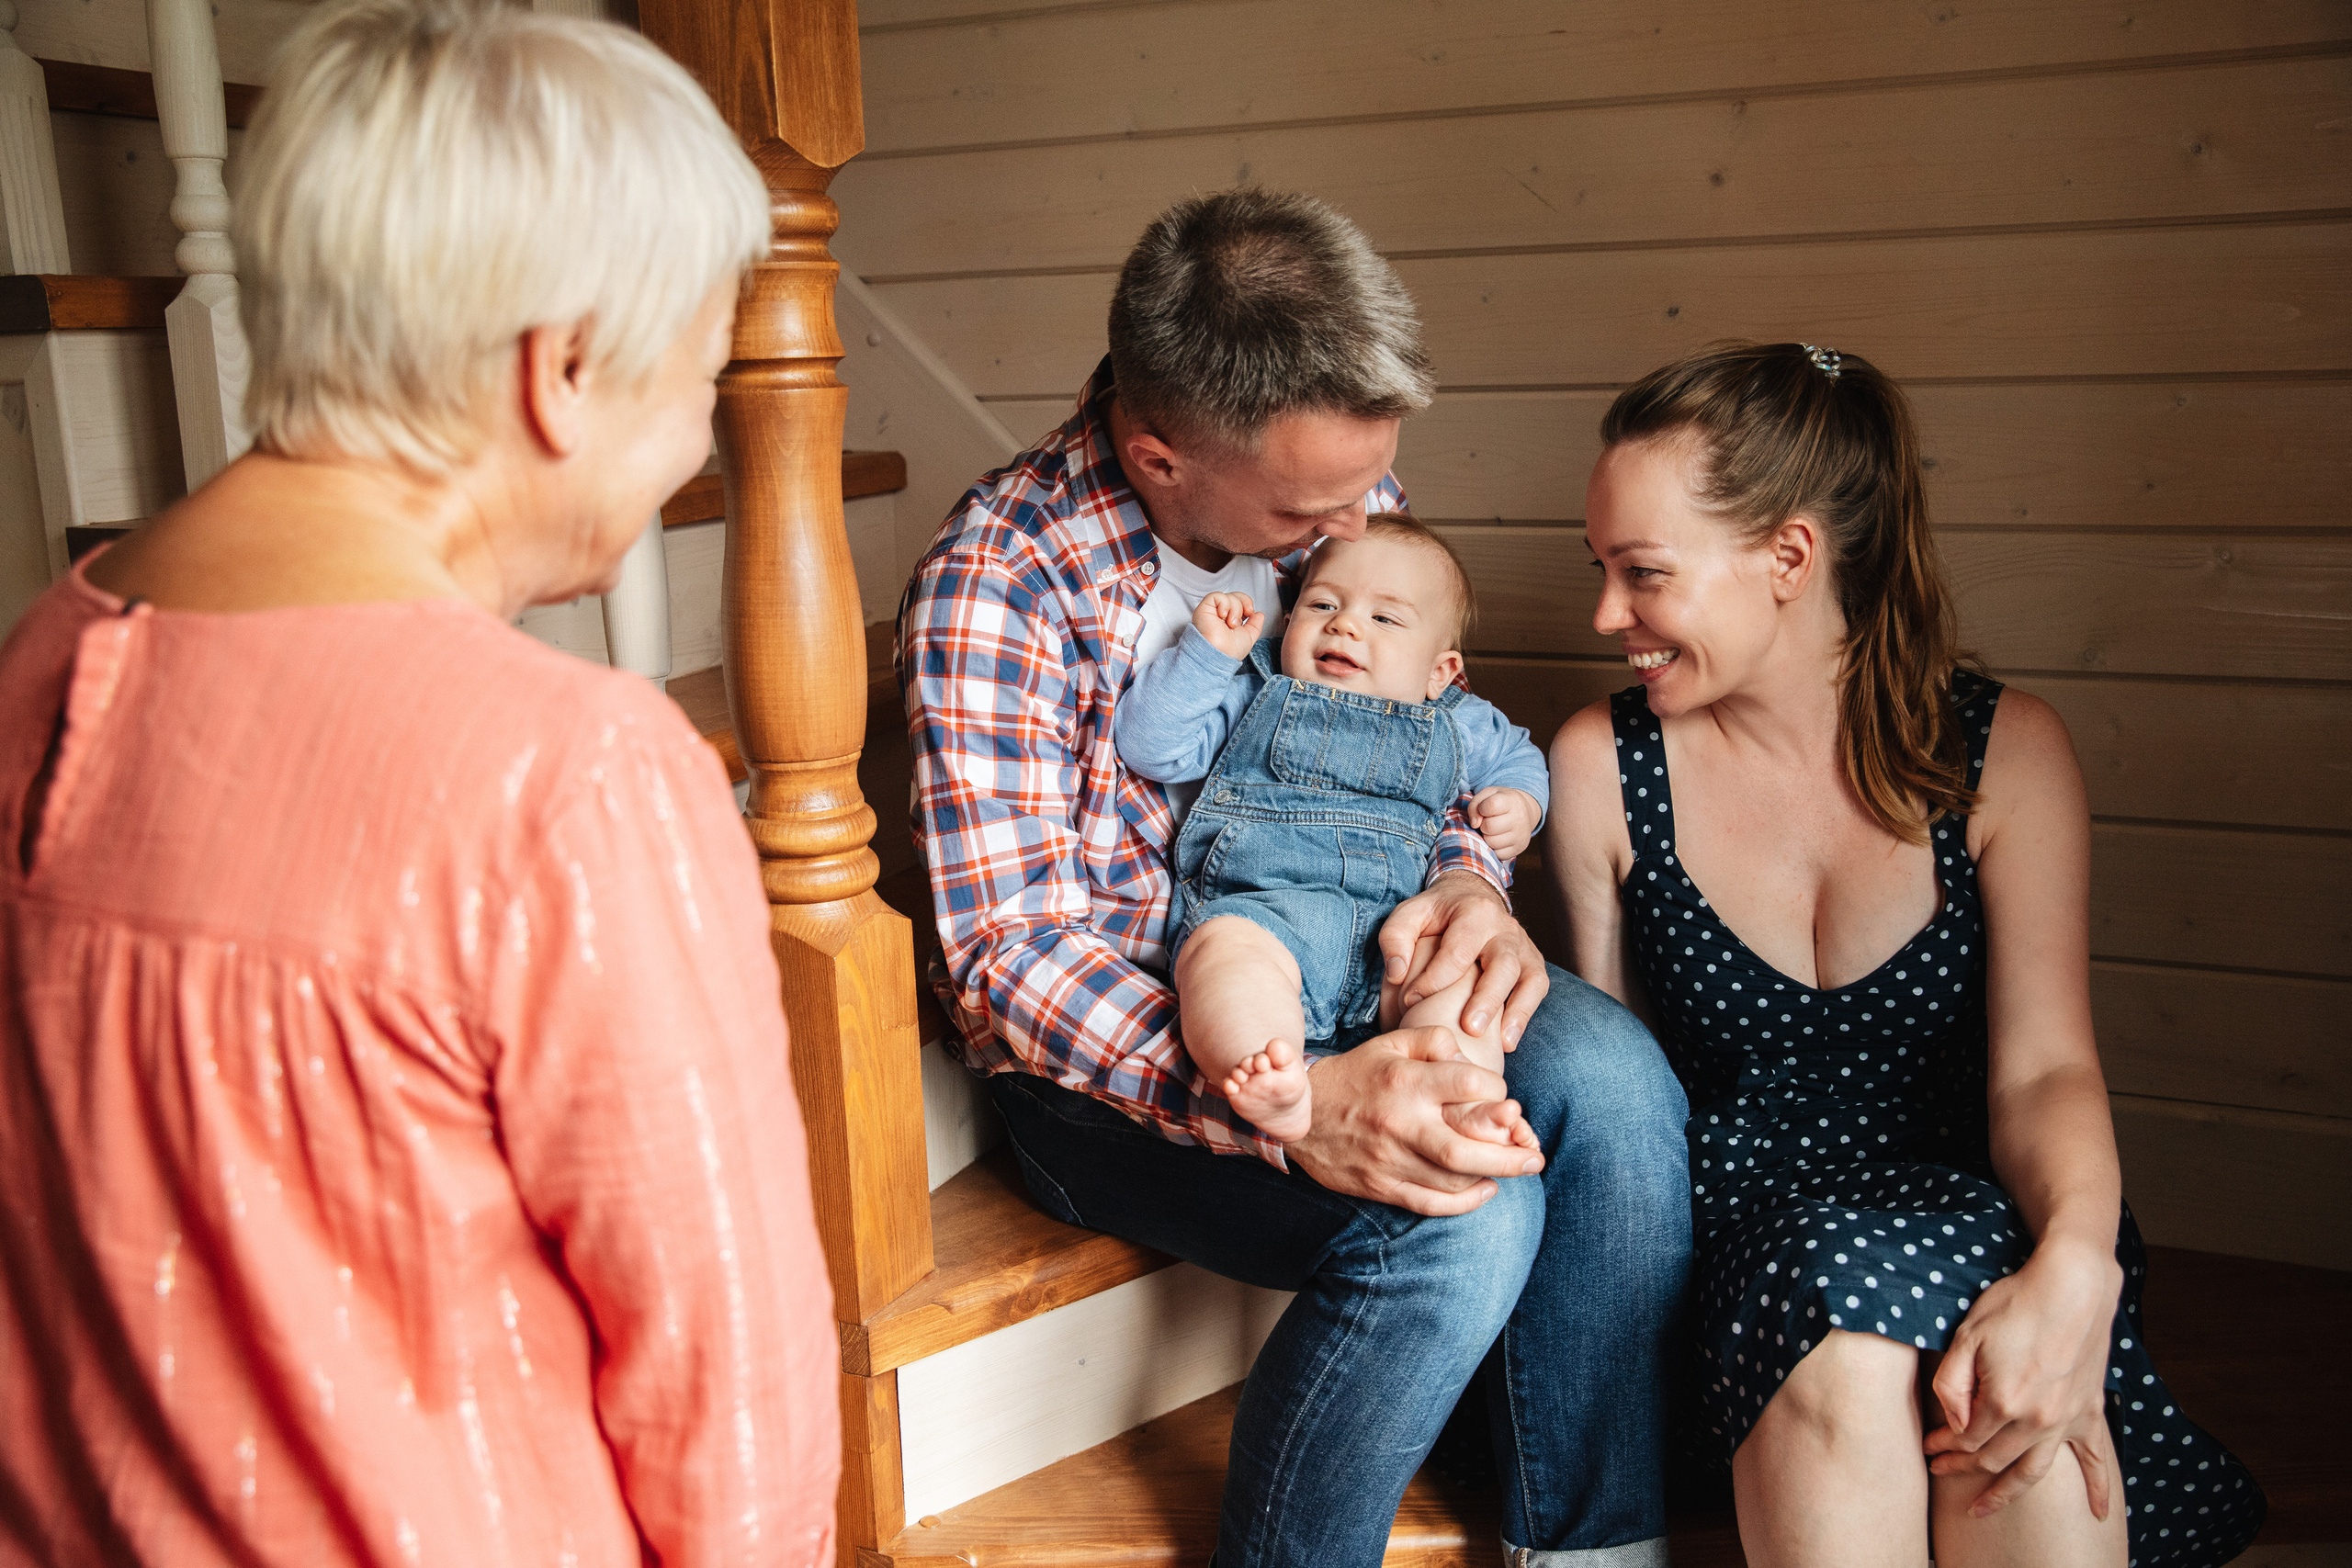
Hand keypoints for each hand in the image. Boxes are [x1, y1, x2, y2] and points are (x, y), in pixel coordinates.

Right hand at [1193, 592, 1263, 658]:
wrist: (1220, 654)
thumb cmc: (1230, 651)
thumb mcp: (1249, 637)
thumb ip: (1255, 625)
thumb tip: (1259, 614)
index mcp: (1230, 621)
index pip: (1240, 602)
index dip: (1247, 603)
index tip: (1250, 613)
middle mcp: (1221, 615)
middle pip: (1235, 596)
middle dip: (1244, 603)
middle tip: (1244, 615)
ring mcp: (1213, 611)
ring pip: (1229, 597)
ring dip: (1235, 609)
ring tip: (1231, 623)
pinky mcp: (1205, 608)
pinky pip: (1217, 596)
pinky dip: (1224, 604)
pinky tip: (1223, 616)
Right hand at [1285, 1026, 1543, 1213]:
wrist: (1300, 1116)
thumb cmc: (1356, 1075)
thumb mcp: (1390, 1043)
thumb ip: (1434, 1040)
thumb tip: (1469, 1057)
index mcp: (1405, 1082)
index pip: (1469, 1087)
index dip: (1497, 1094)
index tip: (1504, 1100)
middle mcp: (1399, 1123)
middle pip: (1464, 1149)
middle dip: (1510, 1157)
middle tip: (1536, 1157)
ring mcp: (1389, 1160)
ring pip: (1452, 1180)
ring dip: (1492, 1178)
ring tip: (1517, 1169)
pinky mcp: (1381, 1186)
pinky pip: (1430, 1203)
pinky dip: (1464, 1203)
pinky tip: (1485, 1190)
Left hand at [1378, 870, 1550, 1048]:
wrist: (1470, 897)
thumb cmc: (1436, 915)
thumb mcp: (1408, 915)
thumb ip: (1395, 939)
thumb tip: (1397, 974)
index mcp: (1473, 912)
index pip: (1457, 951)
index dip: (1434, 979)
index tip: (1411, 1001)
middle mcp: (1504, 929)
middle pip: (1503, 964)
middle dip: (1487, 998)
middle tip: (1469, 1028)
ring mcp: (1523, 947)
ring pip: (1529, 978)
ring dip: (1516, 1011)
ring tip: (1501, 1043)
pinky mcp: (1532, 964)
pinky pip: (1537, 989)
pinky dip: (1525, 1014)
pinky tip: (1508, 1041)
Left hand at [1470, 786, 1540, 860]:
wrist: (1524, 812)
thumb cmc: (1500, 803)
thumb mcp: (1487, 795)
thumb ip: (1475, 805)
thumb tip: (1474, 824)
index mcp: (1512, 801)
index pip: (1491, 805)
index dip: (1482, 808)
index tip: (1485, 809)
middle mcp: (1519, 818)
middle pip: (1489, 827)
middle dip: (1483, 825)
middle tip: (1489, 821)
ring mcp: (1520, 835)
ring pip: (1492, 842)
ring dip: (1487, 837)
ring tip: (1493, 830)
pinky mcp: (1518, 848)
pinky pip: (1497, 854)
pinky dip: (1494, 848)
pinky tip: (1498, 838)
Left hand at [1924, 1238, 2124, 1519]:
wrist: (2073, 1285)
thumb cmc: (2015, 1303)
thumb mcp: (1967, 1335)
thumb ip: (1952, 1384)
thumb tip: (1953, 1424)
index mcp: (2002, 1401)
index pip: (1966, 1439)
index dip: (1944, 1447)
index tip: (1929, 1450)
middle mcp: (2036, 1420)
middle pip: (1993, 1459)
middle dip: (1963, 1468)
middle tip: (1942, 1472)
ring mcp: (2066, 1420)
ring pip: (2033, 1471)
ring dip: (2006, 1493)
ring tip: (1984, 1509)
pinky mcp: (2089, 1412)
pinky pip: (2096, 1460)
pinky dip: (2099, 1490)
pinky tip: (2099, 1515)